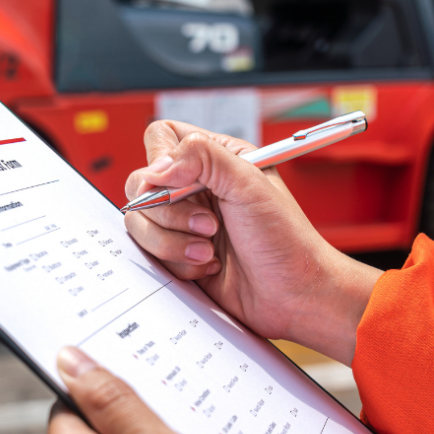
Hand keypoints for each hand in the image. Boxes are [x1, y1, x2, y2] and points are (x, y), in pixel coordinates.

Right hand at [124, 121, 381, 365]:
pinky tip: (209, 265)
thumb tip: (159, 166)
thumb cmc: (286, 240)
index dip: (161, 160)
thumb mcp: (249, 184)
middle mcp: (195, 187)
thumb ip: (202, 158)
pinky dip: (178, 262)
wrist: (293, 295)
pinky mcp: (178, 253)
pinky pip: (151, 252)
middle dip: (170, 212)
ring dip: (173, 241)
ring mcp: (184, 222)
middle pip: (141, 184)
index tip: (175, 184)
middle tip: (208, 225)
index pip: (162, 138)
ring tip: (209, 250)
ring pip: (140, 222)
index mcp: (216, 159)